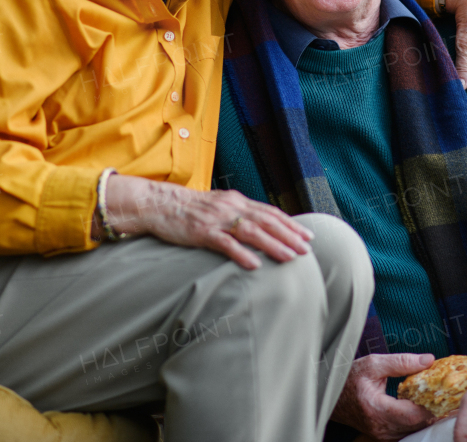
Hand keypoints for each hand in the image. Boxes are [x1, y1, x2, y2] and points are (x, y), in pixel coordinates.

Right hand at [101, 174, 312, 268]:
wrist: (158, 203)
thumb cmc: (189, 210)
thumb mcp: (218, 208)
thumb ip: (238, 216)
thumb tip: (260, 228)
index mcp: (237, 201)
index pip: (270, 212)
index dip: (290, 224)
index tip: (308, 236)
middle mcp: (231, 207)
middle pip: (266, 221)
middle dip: (289, 235)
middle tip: (307, 249)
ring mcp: (217, 219)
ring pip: (251, 231)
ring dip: (273, 244)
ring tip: (290, 257)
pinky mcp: (202, 231)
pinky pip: (225, 243)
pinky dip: (241, 253)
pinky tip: (254, 264)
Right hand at [332, 353, 437, 441]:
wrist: (332, 396)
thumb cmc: (350, 379)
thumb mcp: (373, 363)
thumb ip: (401, 362)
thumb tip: (428, 360)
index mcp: (376, 408)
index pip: (413, 414)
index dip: (431, 404)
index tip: (442, 390)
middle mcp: (380, 427)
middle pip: (417, 424)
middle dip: (433, 409)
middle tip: (444, 393)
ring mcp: (382, 435)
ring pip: (415, 430)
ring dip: (427, 416)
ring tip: (435, 398)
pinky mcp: (384, 437)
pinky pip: (408, 431)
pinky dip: (417, 420)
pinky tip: (422, 407)